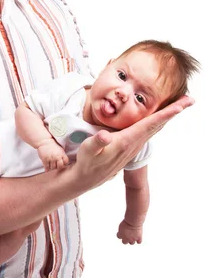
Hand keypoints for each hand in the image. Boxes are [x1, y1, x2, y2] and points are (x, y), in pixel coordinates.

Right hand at [37, 139, 68, 170]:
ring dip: (52, 167)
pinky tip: (47, 168)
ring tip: (51, 165)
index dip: (65, 164)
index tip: (62, 163)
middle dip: (58, 167)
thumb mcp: (60, 149)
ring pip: (53, 168)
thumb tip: (65, 163)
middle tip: (56, 166)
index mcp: (61, 153)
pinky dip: (47, 169)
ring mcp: (51, 158)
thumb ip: (62, 155)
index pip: (66, 162)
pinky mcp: (45, 159)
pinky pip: (47, 167)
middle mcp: (57, 156)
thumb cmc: (53, 145)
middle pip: (60, 166)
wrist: (44, 141)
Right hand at [73, 95, 193, 192]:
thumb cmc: (87, 162)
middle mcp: (134, 143)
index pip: (150, 124)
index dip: (166, 114)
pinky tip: (161, 117)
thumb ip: (97, 142)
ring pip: (155, 127)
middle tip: (190, 99)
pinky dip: (158, 121)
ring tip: (180, 105)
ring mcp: (134, 145)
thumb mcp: (88, 150)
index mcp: (126, 141)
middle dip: (175, 111)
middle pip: (158, 124)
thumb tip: (106, 136)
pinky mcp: (131, 145)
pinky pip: (149, 130)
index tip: (181, 106)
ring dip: (168, 116)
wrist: (87, 178)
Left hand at [117, 220, 142, 243]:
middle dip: (126, 239)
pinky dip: (139, 240)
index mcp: (120, 234)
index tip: (122, 231)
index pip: (118, 236)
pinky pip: (139, 242)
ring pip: (132, 243)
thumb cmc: (127, 221)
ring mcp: (132, 239)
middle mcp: (126, 238)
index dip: (121, 234)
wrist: (133, 221)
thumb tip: (123, 231)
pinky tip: (138, 236)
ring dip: (132, 240)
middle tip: (128, 235)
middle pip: (124, 242)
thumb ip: (122, 229)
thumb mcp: (122, 224)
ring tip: (134, 234)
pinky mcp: (138, 238)